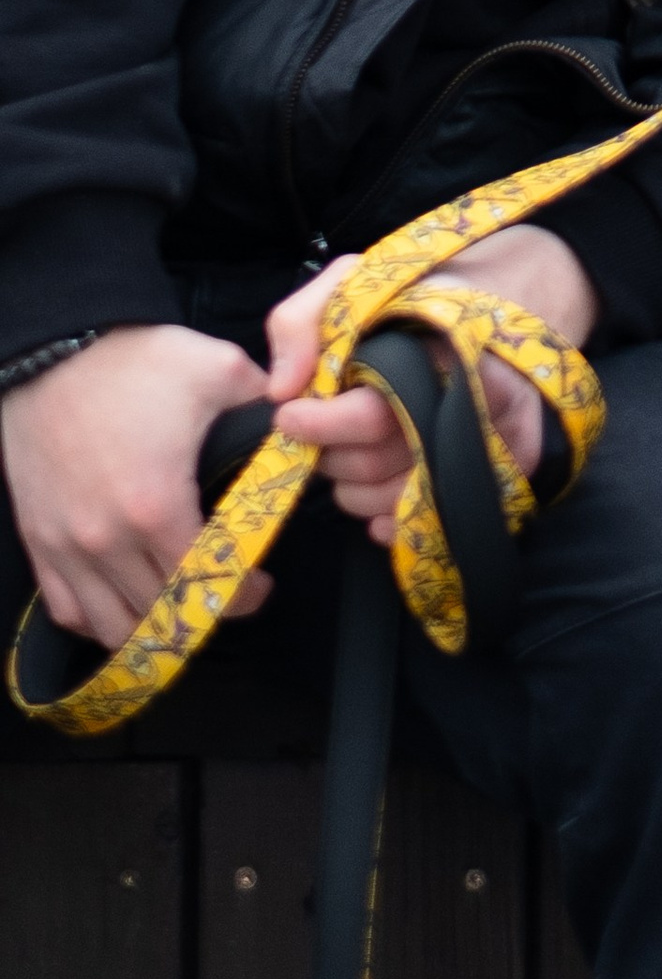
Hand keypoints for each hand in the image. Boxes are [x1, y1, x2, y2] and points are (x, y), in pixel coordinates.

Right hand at [1, 323, 273, 649]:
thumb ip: (268, 406)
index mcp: (155, 505)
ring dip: (155, 625)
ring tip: (184, 604)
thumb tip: (305, 425)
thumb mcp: (218, 370)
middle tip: (231, 592)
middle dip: (206, 610)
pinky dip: (102, 619)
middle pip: (163, 612)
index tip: (259, 584)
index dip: (240, 592)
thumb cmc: (133, 362)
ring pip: (115, 626)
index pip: (205, 581)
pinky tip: (129, 605)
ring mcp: (67, 547)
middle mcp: (106, 539)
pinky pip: (71, 610)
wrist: (55, 353)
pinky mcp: (40, 542)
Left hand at [268, 224, 598, 545]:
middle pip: (377, 463)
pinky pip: (429, 521)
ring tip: (346, 452)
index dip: (323, 424)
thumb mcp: (352, 281)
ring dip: (352, 487)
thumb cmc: (413, 295)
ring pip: (395, 499)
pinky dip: (390, 519)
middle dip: (330, 454)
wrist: (493, 298)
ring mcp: (497, 441)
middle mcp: (479, 401)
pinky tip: (376, 492)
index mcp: (442, 350)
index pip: (372, 415)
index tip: (288, 415)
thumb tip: (283, 389)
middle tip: (317, 429)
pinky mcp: (503, 472)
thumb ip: (301, 320)